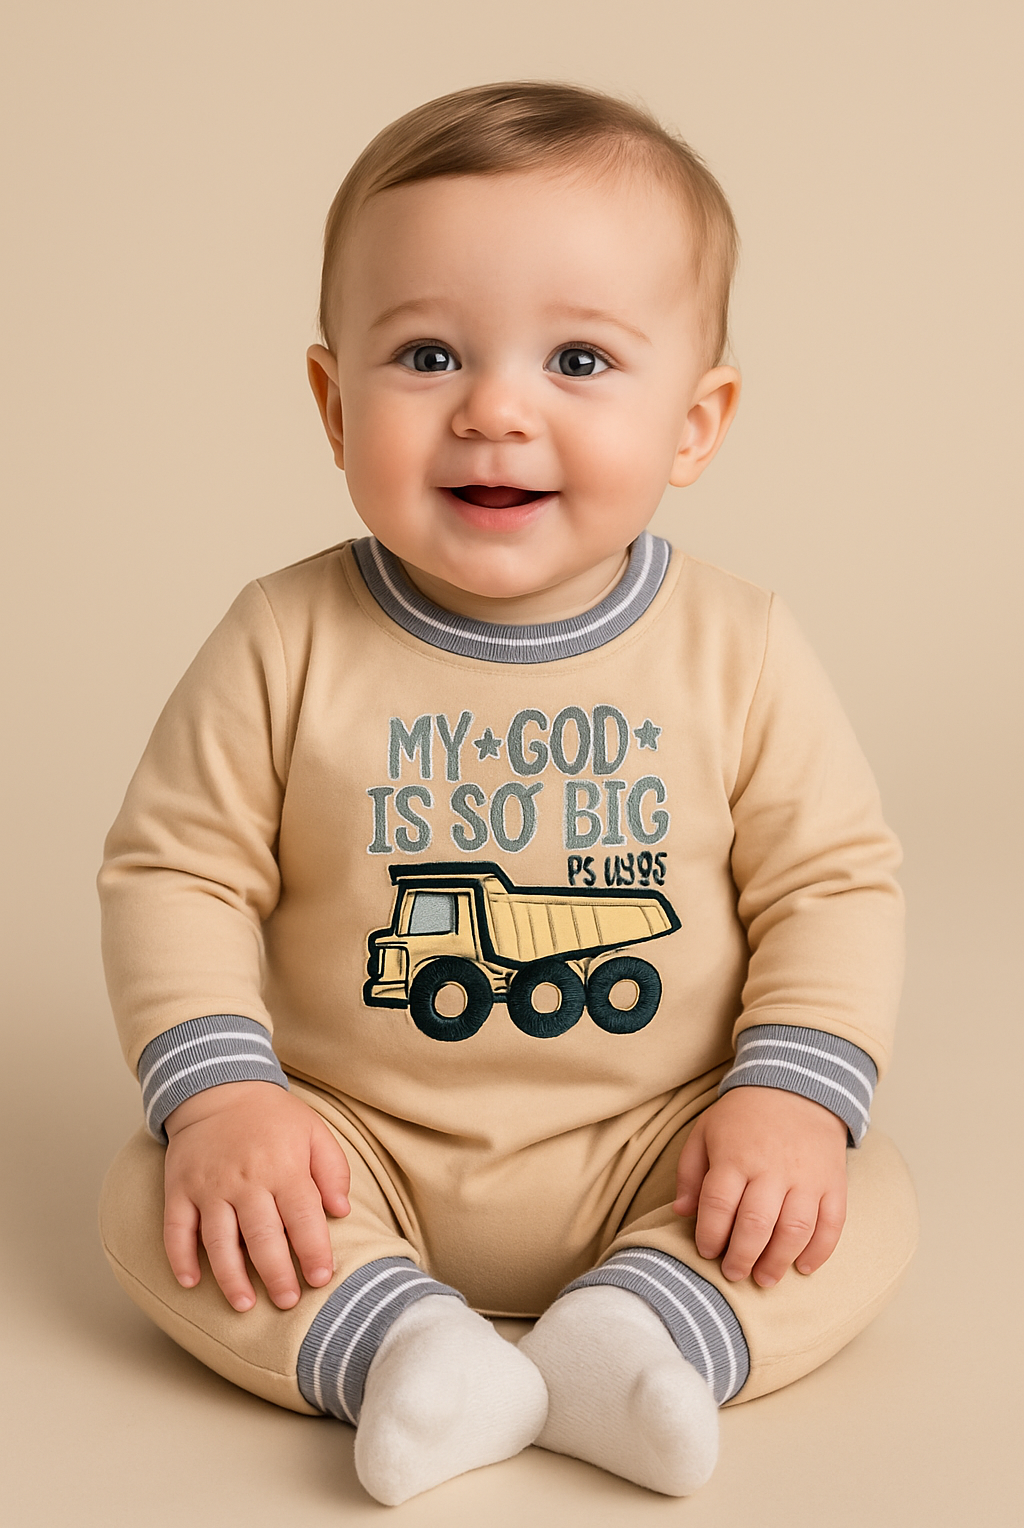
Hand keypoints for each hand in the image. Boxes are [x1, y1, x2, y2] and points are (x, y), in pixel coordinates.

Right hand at [163, 1081, 350, 1311]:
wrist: (218, 1088)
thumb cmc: (272, 1117)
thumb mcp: (314, 1131)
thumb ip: (332, 1171)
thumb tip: (342, 1211)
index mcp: (283, 1166)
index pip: (303, 1217)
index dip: (313, 1251)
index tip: (321, 1279)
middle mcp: (246, 1179)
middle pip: (262, 1236)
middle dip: (276, 1274)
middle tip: (287, 1302)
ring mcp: (209, 1186)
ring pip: (218, 1241)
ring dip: (231, 1277)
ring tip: (245, 1304)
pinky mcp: (180, 1189)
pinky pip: (176, 1229)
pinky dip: (180, 1258)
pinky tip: (190, 1282)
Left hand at [672, 1086, 847, 1287]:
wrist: (798, 1087)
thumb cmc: (744, 1116)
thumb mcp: (705, 1132)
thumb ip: (690, 1173)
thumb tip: (681, 1213)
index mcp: (734, 1157)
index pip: (718, 1205)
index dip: (709, 1236)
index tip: (707, 1251)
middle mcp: (771, 1169)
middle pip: (755, 1225)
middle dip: (741, 1258)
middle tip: (733, 1274)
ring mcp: (806, 1177)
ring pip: (794, 1230)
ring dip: (778, 1262)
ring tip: (764, 1279)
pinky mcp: (833, 1183)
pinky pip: (831, 1224)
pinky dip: (819, 1251)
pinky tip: (803, 1267)